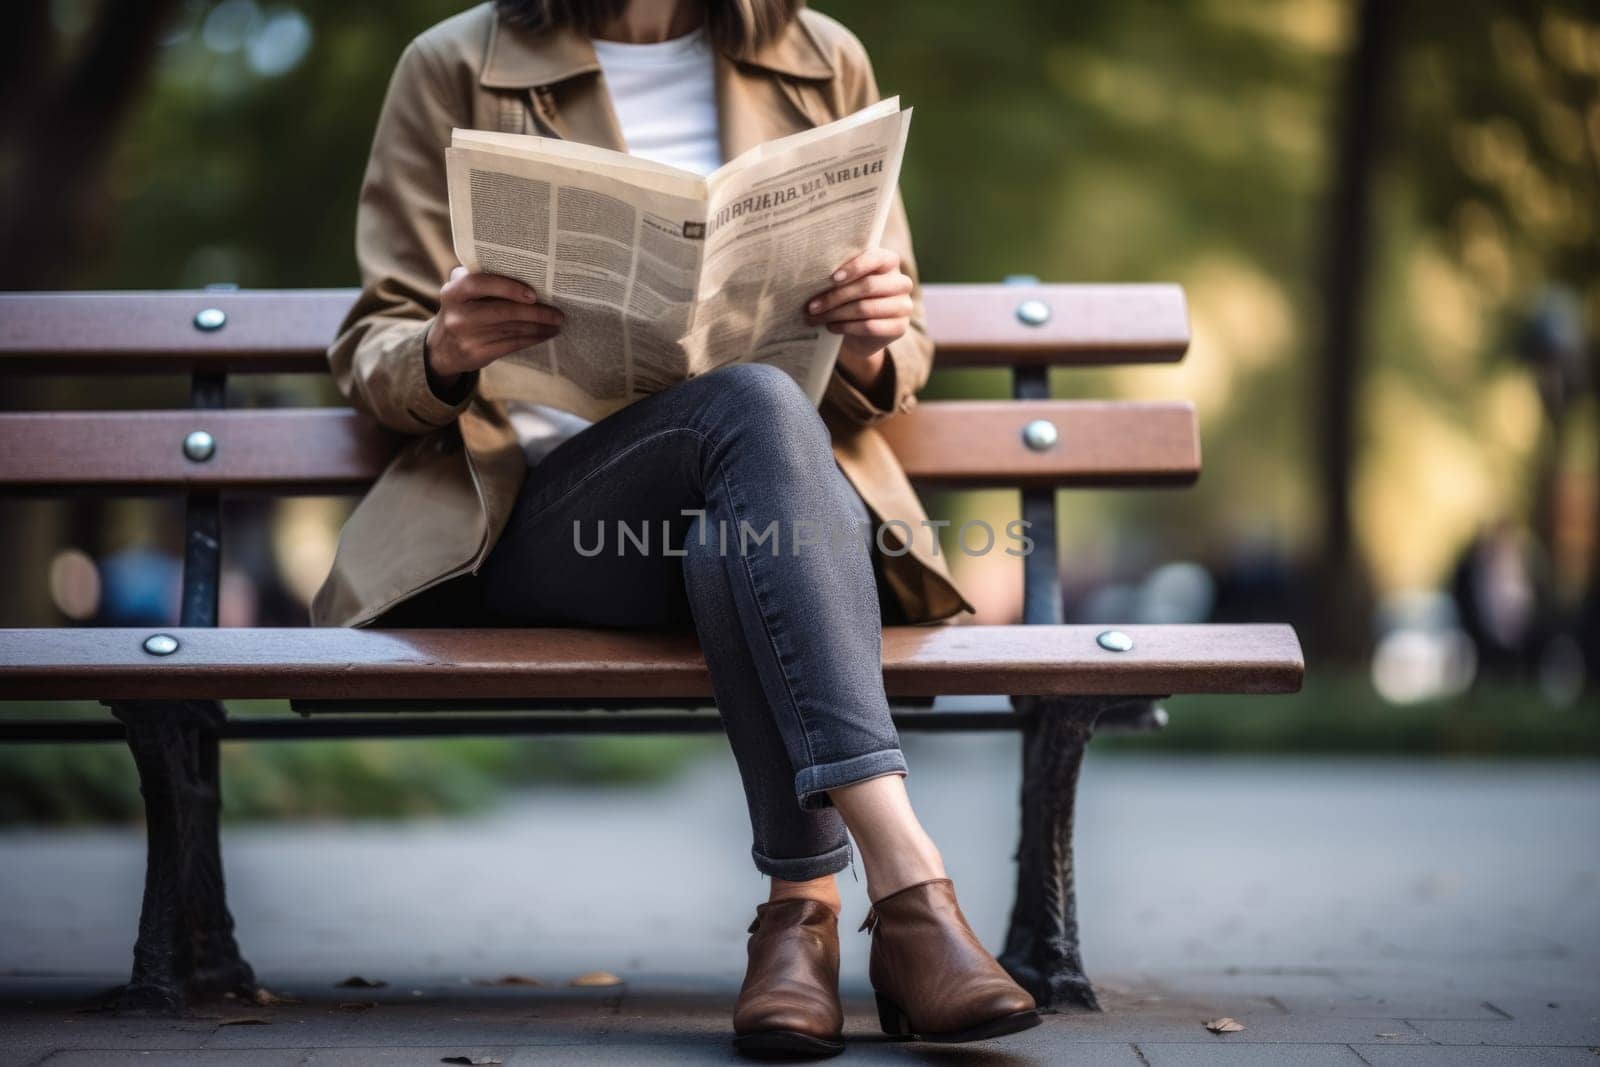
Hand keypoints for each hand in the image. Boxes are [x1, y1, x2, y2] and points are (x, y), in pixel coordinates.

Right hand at [425, 267, 563, 389]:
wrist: (443, 348)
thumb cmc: (462, 310)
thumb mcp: (461, 292)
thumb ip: (480, 278)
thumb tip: (524, 269)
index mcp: (453, 292)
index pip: (479, 283)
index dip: (508, 287)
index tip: (533, 294)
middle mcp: (458, 315)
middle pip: (503, 311)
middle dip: (535, 312)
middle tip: (557, 313)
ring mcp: (467, 337)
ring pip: (512, 329)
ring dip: (539, 326)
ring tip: (557, 322)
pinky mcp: (478, 354)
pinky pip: (512, 344)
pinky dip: (532, 338)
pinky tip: (546, 334)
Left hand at [804, 248, 912, 391]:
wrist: (860, 331)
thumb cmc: (849, 297)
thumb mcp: (845, 281)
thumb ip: (838, 272)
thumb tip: (812, 270)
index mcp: (889, 262)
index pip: (876, 258)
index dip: (855, 267)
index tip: (832, 278)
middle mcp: (901, 282)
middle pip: (868, 286)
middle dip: (835, 296)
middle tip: (812, 306)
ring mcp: (904, 306)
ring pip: (866, 308)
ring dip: (836, 314)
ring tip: (816, 317)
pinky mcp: (900, 327)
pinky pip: (870, 327)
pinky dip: (846, 327)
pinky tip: (832, 327)